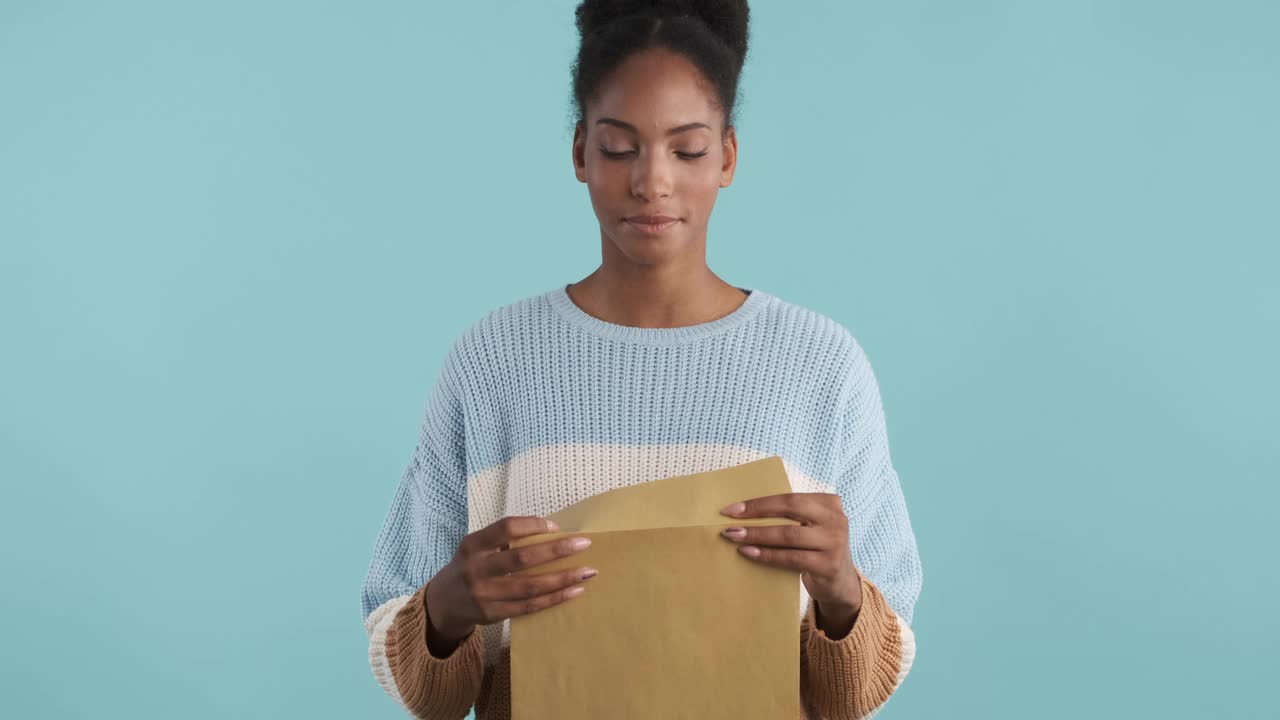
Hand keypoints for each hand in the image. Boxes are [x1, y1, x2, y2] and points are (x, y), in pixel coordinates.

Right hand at [424, 516, 597, 649]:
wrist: (443, 603)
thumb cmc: (470, 566)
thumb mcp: (476, 546)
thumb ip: (503, 539)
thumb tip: (552, 532)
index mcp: (473, 545)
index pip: (506, 528)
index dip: (533, 525)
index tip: (557, 526)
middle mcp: (477, 569)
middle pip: (521, 559)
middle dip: (556, 550)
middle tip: (584, 544)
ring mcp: (485, 595)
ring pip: (530, 586)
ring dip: (562, 578)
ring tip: (587, 571)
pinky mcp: (494, 614)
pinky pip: (529, 606)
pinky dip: (554, 599)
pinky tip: (574, 591)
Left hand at [719, 493, 862, 631]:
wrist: (839, 583)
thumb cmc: (815, 549)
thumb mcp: (809, 527)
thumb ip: (789, 517)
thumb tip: (744, 512)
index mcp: (829, 503)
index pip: (789, 497)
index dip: (760, 502)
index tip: (732, 509)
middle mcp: (836, 519)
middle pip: (790, 509)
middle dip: (757, 513)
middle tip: (729, 521)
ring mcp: (835, 542)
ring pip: (789, 534)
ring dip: (757, 535)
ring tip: (734, 536)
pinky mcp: (829, 565)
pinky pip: (791, 558)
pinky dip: (767, 555)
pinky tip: (749, 553)